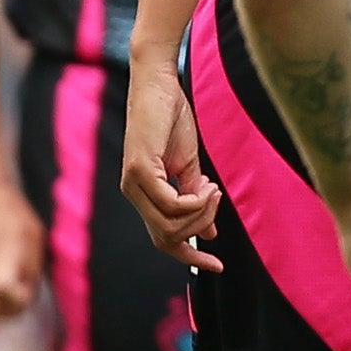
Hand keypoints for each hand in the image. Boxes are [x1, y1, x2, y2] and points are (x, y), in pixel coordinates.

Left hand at [119, 64, 222, 268]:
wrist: (159, 85)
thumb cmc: (172, 119)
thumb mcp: (189, 165)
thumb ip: (196, 196)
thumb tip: (209, 231)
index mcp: (144, 194)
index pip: (163, 239)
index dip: (189, 257)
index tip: (217, 265)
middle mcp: (133, 193)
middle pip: (168, 238)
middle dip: (200, 227)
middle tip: (217, 198)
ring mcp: (133, 183)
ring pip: (170, 224)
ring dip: (200, 212)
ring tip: (213, 187)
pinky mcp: (139, 170)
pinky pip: (169, 204)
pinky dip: (192, 202)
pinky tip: (205, 186)